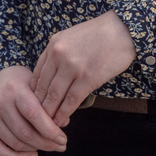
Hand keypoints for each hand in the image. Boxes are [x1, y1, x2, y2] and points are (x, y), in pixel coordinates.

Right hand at [0, 65, 68, 155]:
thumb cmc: (15, 80)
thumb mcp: (32, 81)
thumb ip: (47, 100)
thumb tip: (64, 123)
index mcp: (14, 89)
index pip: (34, 115)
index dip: (50, 130)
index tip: (62, 138)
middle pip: (25, 133)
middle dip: (46, 143)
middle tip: (60, 146)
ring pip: (15, 144)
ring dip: (35, 149)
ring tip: (48, 147)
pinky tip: (31, 154)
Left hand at [31, 11, 136, 127]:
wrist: (121, 30)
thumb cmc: (98, 34)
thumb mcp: (71, 38)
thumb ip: (59, 54)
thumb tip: (53, 77)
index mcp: (53, 44)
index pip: (37, 74)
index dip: (34, 92)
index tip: (35, 104)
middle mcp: (58, 54)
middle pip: (43, 86)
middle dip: (39, 106)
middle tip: (39, 120)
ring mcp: (72, 66)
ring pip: (54, 96)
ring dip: (50, 113)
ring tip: (49, 125)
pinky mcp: (87, 77)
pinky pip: (71, 100)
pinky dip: (64, 113)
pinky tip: (62, 121)